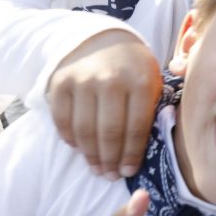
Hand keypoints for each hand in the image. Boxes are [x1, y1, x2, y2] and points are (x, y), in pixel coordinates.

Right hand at [47, 31, 161, 178]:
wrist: (103, 39)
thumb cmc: (134, 67)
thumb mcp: (153, 79)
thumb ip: (155, 107)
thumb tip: (150, 148)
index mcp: (141, 80)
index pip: (137, 126)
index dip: (132, 154)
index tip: (129, 171)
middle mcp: (111, 80)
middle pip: (109, 132)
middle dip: (111, 160)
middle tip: (112, 176)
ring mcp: (83, 81)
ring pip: (84, 130)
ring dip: (91, 155)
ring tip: (97, 168)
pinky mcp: (60, 83)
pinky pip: (63, 121)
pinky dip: (71, 139)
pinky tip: (80, 148)